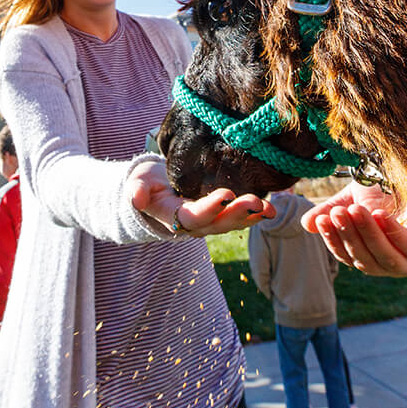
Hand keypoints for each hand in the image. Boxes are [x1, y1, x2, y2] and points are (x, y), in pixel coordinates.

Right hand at [127, 160, 274, 235]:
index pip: (193, 216)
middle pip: (218, 223)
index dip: (209, 207)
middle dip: (238, 213)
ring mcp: (210, 222)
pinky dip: (255, 213)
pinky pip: (239, 217)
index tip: (225, 194)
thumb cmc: (146, 183)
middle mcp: (195, 224)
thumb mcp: (136, 183)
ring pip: (232, 223)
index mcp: (173, 217)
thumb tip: (135, 197)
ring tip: (270, 208)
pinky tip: (271, 207)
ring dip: (252, 216)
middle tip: (256, 201)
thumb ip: (136, 191)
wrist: (155, 190)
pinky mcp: (220, 215)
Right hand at [300, 181, 406, 276]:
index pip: (347, 256)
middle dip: (349, 236)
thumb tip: (306, 225)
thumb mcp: (354, 199)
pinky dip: (393, 234)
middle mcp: (391, 263)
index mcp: (371, 255)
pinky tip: (380, 215)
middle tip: (338, 213)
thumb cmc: (389, 190)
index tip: (322, 220)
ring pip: (386, 258)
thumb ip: (333, 211)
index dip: (333, 240)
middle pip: (364, 260)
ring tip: (355, 210)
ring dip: (368, 235)